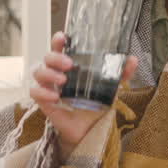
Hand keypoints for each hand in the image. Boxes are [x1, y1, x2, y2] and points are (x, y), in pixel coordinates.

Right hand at [30, 32, 138, 158]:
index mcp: (70, 65)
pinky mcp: (44, 102)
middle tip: (69, 65)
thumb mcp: (110, 87)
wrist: (90, 130)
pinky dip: (42, 93)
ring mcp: (49, 86)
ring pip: (37, 71)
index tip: (63, 38)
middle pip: (47, 57)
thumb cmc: (96, 104)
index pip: (60, 47)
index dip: (58, 40)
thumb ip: (120, 73)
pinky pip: (35, 92)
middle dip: (55, 57)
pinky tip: (55, 97)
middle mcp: (57, 72)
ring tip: (63, 81)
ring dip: (48, 73)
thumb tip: (132, 59)